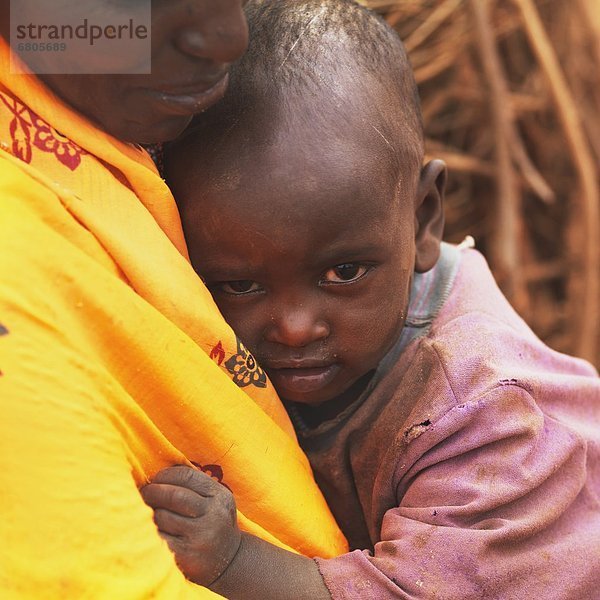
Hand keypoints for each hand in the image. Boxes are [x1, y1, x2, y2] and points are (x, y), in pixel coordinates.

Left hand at [140, 465, 240, 585]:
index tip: (154, 480)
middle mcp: (214, 514)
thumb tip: (157, 475)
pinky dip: (150, 533)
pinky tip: (149, 532)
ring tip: (146, 515)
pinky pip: (158, 539)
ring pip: (162, 517)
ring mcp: (201, 536)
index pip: (187, 476)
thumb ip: (193, 487)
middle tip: (143, 494)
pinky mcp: (187, 556)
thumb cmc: (213, 524)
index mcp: (220, 496)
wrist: (230, 561)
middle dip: (152, 492)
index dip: (165, 475)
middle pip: (174, 495)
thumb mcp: (214, 501)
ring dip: (148, 514)